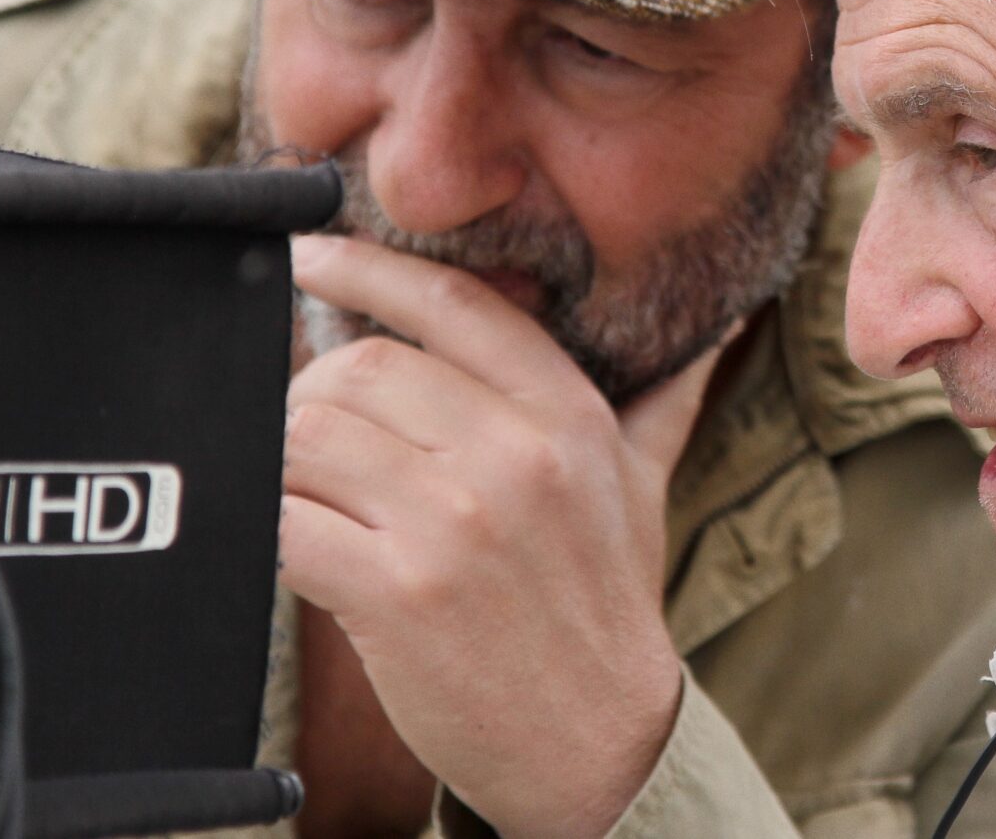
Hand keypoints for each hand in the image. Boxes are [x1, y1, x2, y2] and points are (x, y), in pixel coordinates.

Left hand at [280, 234, 723, 838]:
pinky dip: (272, 523)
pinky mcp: (398, 594)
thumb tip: (723, 321)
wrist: (599, 742)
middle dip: (314, 391)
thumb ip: (664, 395)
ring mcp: (455, 524)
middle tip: (313, 429)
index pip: (452, 304)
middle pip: (360, 367)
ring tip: (308, 488)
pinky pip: (288, 522)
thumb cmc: (606, 602)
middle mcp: (516, 456)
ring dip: (285, 460)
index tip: (310, 253)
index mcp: (569, 415)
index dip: (368, 268)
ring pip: (311, 436)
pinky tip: (296, 539)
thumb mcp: (643, 483)